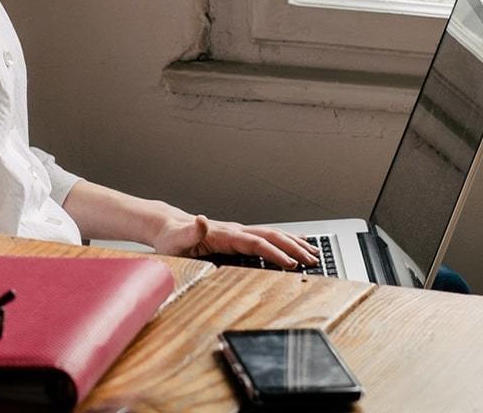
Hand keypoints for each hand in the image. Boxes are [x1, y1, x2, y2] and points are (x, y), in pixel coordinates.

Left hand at [150, 212, 318, 268]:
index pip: (256, 243)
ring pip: (272, 235)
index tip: (291, 264)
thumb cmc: (172, 237)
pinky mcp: (238, 236)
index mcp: (224, 234)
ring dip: (294, 243)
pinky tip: (297, 242)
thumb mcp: (176, 238)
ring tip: (313, 253)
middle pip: (270, 236)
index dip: (274, 253)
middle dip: (293, 248)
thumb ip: (191, 231)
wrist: (169, 226)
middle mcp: (235, 230)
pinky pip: (266, 237)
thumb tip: (201, 219)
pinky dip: (285, 239)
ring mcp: (238, 232)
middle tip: (311, 261)